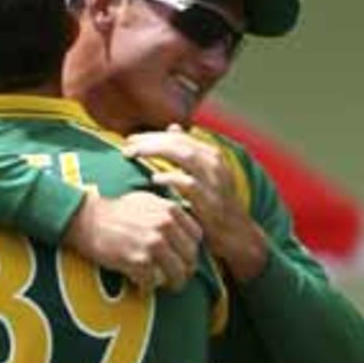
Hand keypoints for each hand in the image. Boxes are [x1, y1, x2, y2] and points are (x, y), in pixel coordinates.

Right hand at [64, 190, 200, 292]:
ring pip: (177, 273)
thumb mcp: (148, 201)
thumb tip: (186, 226)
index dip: (192, 250)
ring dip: (173, 284)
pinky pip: (152, 283)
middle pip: (190, 257)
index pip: (197, 236)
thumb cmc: (117, 211)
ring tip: (167, 287)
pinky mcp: (138, 261)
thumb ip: (169, 211)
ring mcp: (153, 244)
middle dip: (186, 271)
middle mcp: (165, 226)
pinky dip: (147, 288)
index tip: (184, 257)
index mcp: (170, 210)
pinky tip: (142, 288)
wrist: (88, 220)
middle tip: (178, 278)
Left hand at [124, 125, 268, 280]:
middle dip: (150, 141)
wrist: (236, 234)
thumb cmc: (215, 204)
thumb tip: (173, 128)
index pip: (179, 136)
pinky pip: (189, 183)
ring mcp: (214, 182)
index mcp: (212, 154)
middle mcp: (215, 163)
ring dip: (156, 152)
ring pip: (184, 155)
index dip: (153, 135)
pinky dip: (171, 177)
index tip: (131, 139)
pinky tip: (154, 178)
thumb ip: (189, 152)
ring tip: (134, 155)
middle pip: (179, 141)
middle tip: (126, 146)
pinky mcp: (211, 201)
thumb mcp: (205, 174)